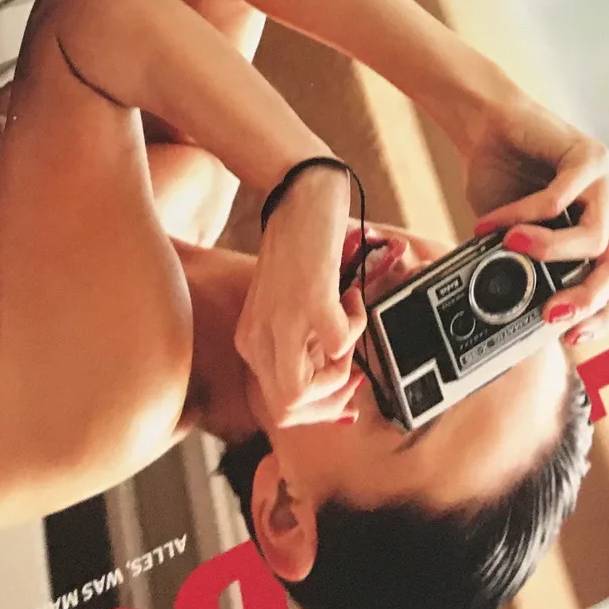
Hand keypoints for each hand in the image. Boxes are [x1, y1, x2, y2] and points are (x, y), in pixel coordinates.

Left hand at [234, 168, 365, 427]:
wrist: (300, 197)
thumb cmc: (301, 250)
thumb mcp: (291, 307)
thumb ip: (304, 347)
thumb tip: (339, 395)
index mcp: (251, 341)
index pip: (275, 406)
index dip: (316, 411)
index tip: (343, 395)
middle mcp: (258, 337)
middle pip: (284, 411)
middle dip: (329, 404)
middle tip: (352, 372)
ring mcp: (280, 322)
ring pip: (302, 395)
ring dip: (342, 370)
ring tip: (348, 325)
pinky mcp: (309, 302)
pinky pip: (339, 347)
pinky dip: (357, 327)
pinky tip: (352, 296)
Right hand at [464, 93, 608, 348]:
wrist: (483, 125)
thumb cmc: (497, 179)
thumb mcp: (506, 239)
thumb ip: (518, 269)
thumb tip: (514, 319)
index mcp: (592, 231)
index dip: (603, 315)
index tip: (573, 340)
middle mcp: (605, 208)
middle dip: (588, 298)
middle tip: (550, 314)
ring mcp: (603, 181)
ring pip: (595, 237)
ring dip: (549, 251)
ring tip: (508, 247)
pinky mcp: (590, 155)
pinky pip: (561, 198)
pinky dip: (523, 215)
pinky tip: (494, 222)